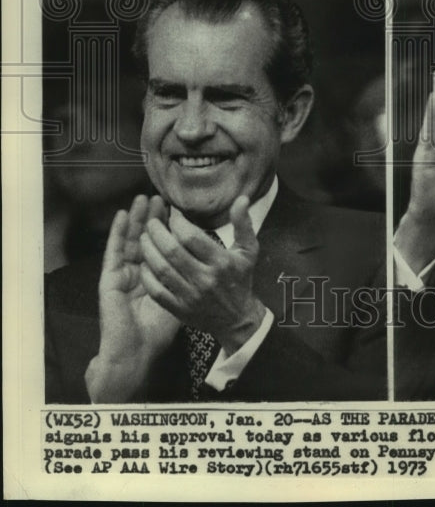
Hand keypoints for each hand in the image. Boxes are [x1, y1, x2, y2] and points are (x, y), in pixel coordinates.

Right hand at [85, 195, 179, 401]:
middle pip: (146, 239)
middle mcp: (137, 273)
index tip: (176, 210)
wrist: (136, 353)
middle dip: (153, 218)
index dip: (168, 228)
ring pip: (130, 240)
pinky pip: (113, 252)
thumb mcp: (183, 301)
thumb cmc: (158, 331)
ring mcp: (123, 275)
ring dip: (136, 219)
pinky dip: (117, 233)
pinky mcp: (110, 280)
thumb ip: (192, 279)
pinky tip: (122, 216)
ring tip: (144, 198)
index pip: (163, 246)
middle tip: (159, 197)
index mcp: (155, 277)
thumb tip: (208, 261)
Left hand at [139, 196, 266, 356]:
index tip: (172, 213)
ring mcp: (190, 296)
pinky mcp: (179, 309)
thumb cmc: (241, 279)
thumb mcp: (248, 250)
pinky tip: (144, 263)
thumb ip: (243, 224)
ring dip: (148, 251)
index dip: (177, 222)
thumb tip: (241, 198)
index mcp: (221, 262)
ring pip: (162, 270)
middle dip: (157, 233)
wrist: (237, 318)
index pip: (191, 237)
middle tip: (151, 222)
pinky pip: (157, 291)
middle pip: (172, 252)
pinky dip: (147, 276)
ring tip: (143, 237)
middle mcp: (204, 279)